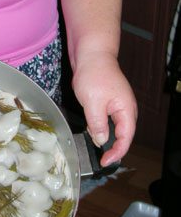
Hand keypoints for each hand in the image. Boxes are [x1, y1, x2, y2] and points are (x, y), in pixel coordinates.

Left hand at [71, 51, 136, 165]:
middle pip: (122, 135)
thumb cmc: (94, 73)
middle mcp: (125, 109)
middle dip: (110, 147)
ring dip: (104, 136)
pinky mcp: (109, 102)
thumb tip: (101, 140)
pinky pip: (107, 119)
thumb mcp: (92, 103)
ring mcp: (118, 105)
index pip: (125, 138)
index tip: (105, 162)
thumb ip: (97, 124)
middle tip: (98, 157)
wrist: (92, 54)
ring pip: (113, 128)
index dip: (116, 153)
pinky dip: (100, 126)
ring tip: (93, 141)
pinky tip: (91, 128)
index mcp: (126, 110)